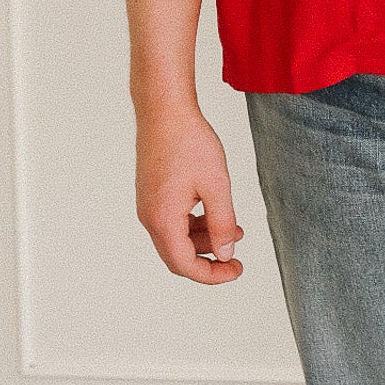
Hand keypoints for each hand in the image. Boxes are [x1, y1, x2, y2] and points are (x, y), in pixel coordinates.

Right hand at [134, 101, 244, 283]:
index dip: (212, 275)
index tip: (235, 270)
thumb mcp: (216, 185)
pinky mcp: (152, 193)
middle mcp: (150, 217)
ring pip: (176, 238)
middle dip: (209, 260)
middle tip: (235, 259)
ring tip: (235, 230)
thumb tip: (225, 254)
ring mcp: (148, 204)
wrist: (165, 110)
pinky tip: (214, 212)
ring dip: (204, 240)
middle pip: (178, 256)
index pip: (185, 264)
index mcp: (163, 219)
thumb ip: (222, 224)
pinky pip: (172, 221)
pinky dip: (194, 224)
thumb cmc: (189, 141)